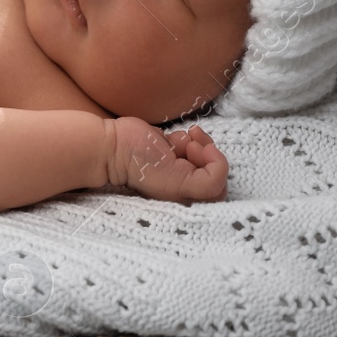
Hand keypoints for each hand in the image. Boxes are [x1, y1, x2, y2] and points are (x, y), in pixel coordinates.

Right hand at [109, 119, 228, 203]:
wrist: (117, 147)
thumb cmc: (146, 169)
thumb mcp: (181, 185)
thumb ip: (211, 182)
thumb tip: (217, 160)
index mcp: (190, 199)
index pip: (220, 187)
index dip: (216, 167)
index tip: (198, 154)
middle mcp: (188, 185)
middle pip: (215, 167)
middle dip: (206, 151)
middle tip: (191, 145)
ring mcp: (182, 167)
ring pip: (207, 152)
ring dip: (196, 142)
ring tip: (179, 141)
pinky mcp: (176, 152)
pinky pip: (194, 142)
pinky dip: (187, 137)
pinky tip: (171, 139)